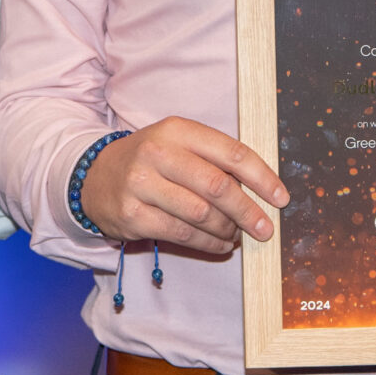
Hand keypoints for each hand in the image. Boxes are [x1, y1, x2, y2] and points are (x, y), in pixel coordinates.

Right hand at [77, 117, 288, 255]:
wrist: (95, 177)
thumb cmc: (150, 161)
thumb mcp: (177, 144)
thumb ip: (214, 159)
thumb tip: (260, 190)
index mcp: (177, 129)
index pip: (230, 152)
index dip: (261, 177)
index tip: (280, 198)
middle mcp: (157, 153)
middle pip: (217, 186)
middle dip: (248, 211)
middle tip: (265, 229)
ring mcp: (142, 185)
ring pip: (201, 214)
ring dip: (227, 229)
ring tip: (237, 235)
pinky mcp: (133, 215)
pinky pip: (182, 234)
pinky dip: (208, 244)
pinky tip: (220, 245)